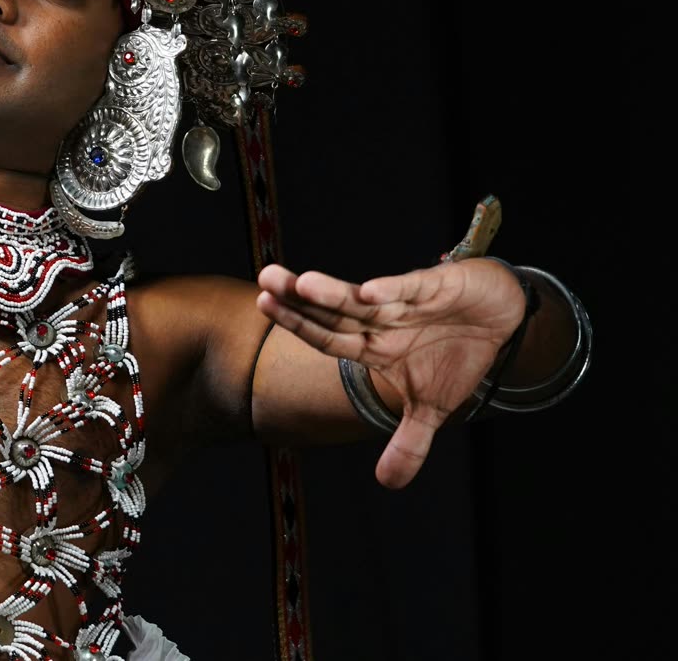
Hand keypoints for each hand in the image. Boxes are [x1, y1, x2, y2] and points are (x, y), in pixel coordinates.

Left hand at [256, 259, 525, 489]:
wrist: (500, 319)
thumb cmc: (456, 355)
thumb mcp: (433, 408)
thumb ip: (408, 443)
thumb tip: (388, 484)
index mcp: (373, 347)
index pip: (327, 338)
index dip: (297, 324)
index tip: (263, 304)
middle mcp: (381, 322)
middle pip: (334, 312)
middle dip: (299, 298)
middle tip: (265, 279)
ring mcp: (406, 303)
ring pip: (364, 299)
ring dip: (334, 293)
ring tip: (302, 285)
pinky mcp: (437, 287)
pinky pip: (411, 289)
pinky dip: (393, 290)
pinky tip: (370, 291)